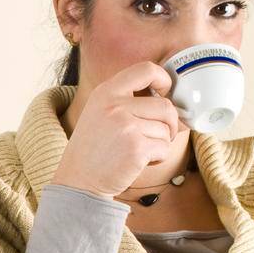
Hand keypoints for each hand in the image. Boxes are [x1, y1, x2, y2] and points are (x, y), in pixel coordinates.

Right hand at [52, 61, 181, 198]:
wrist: (79, 182)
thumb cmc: (94, 150)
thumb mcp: (101, 113)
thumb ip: (128, 101)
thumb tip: (175, 102)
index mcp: (106, 92)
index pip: (146, 69)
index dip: (163, 79)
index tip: (164, 92)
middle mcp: (115, 105)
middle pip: (165, 106)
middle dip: (169, 124)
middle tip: (158, 136)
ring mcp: (125, 126)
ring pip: (166, 129)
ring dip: (161, 143)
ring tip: (140, 151)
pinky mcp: (136, 148)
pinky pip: (165, 148)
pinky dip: (159, 158)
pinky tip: (140, 162)